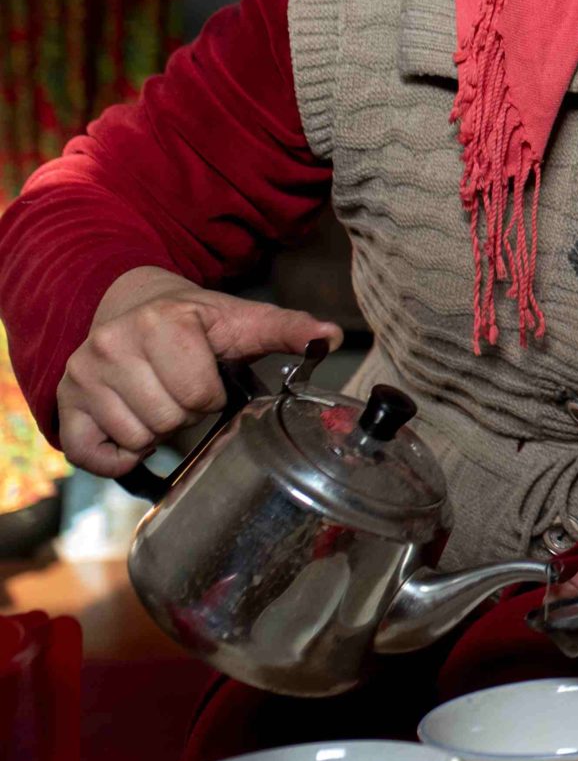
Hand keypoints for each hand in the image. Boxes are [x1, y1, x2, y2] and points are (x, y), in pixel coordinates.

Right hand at [56, 266, 342, 476]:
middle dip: (185, 414)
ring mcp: (82, 376)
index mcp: (160, 322)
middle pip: (168, 420)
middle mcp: (112, 345)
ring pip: (136, 438)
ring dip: (156, 431)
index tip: (206, 378)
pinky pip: (91, 455)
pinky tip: (131, 431)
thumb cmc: (193, 320)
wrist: (132, 304)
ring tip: (158, 401)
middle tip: (180, 391)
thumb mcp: (240, 319)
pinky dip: (117, 456)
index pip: (198, 395)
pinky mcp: (64, 403)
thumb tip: (330, 336)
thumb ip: (285, 328)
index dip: (211, 396)